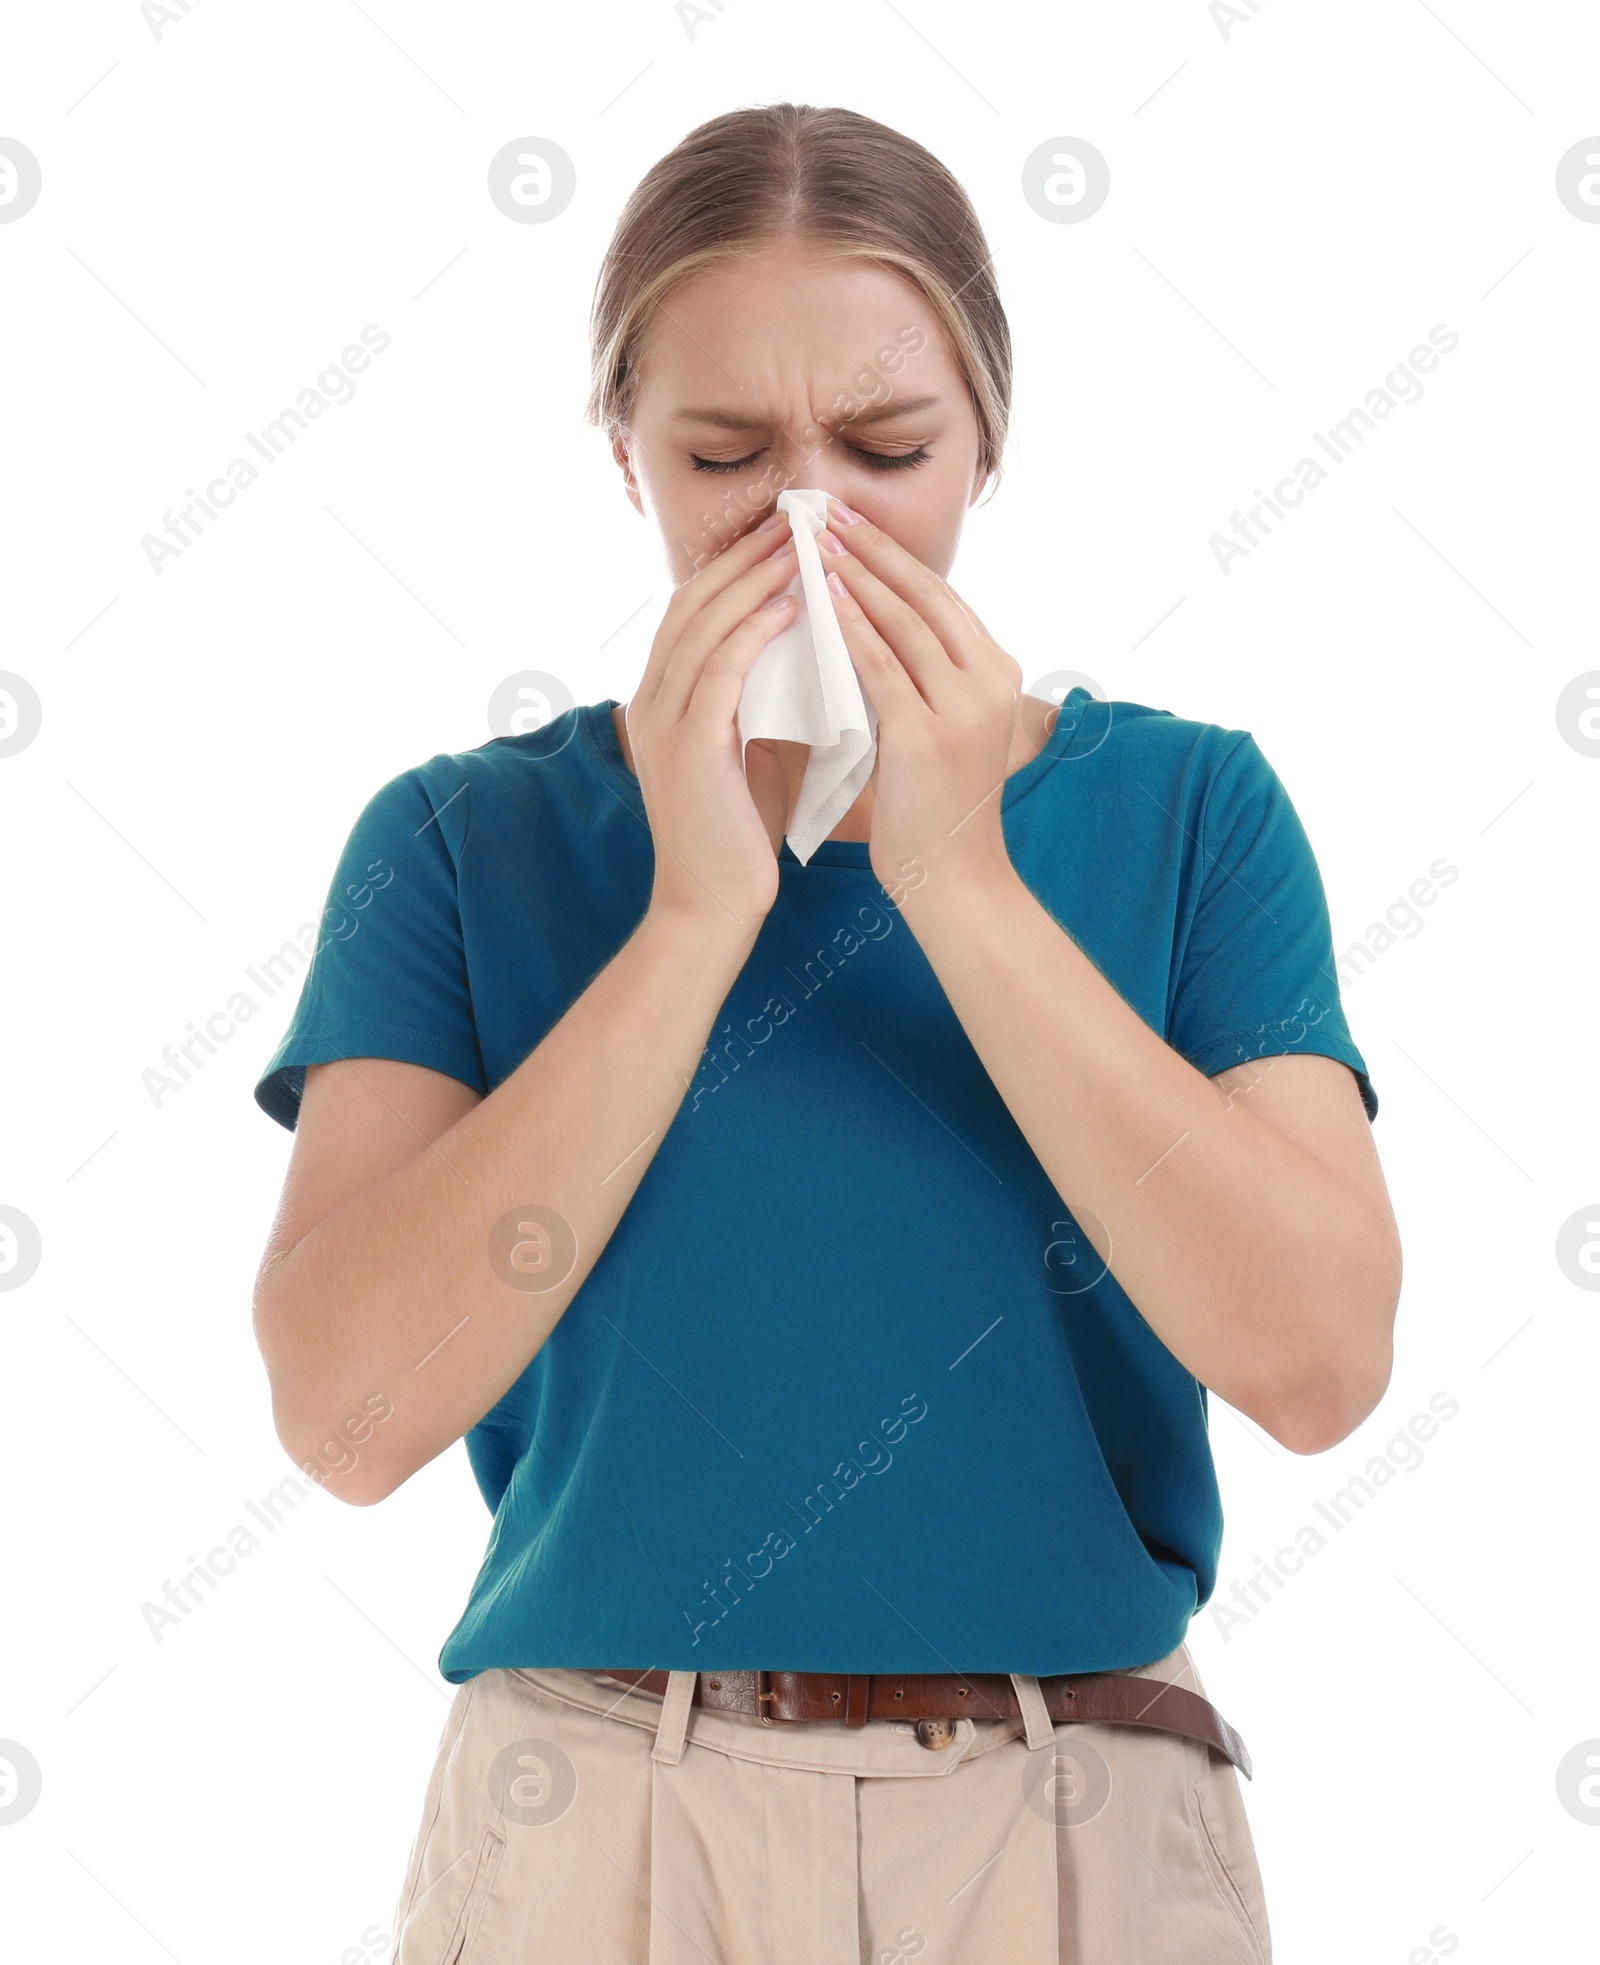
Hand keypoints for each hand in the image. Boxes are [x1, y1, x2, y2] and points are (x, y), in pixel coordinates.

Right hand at [628, 516, 799, 936]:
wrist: (709, 906)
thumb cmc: (736, 836)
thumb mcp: (743, 753)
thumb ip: (757, 702)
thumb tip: (804, 655)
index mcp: (658, 701)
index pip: (691, 612)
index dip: (732, 568)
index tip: (780, 537)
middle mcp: (649, 702)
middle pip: (692, 603)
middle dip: (743, 557)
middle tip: (794, 521)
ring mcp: (663, 723)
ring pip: (704, 627)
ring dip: (753, 580)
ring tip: (799, 548)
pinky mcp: (688, 747)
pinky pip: (720, 670)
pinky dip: (754, 631)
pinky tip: (790, 605)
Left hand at [817, 498, 1024, 896]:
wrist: (954, 880)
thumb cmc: (934, 808)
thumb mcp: (937, 726)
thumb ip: (917, 675)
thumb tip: (867, 623)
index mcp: (994, 671)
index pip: (939, 595)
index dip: (891, 554)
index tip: (848, 520)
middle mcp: (988, 680)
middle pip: (924, 595)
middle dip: (871, 548)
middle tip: (824, 510)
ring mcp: (962, 707)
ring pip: (904, 622)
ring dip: (855, 575)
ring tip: (815, 541)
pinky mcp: (927, 736)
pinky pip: (881, 667)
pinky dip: (849, 628)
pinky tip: (820, 600)